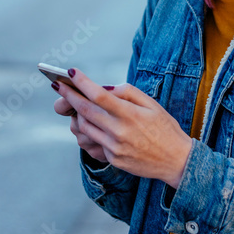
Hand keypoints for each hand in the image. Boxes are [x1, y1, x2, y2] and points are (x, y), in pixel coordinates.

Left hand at [54, 68, 192, 187]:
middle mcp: (120, 132)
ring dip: (76, 114)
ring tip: (73, 104)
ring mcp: (115, 148)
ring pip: (85, 127)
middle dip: (69, 96)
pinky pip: (94, 142)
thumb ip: (128, 92)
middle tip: (57, 86)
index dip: (82, 82)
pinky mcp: (113, 159)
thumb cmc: (165, 128)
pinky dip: (90, 131)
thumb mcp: (152, 104)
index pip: (99, 95)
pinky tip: (91, 123)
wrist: (176, 161)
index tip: (70, 72)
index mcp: (130, 114)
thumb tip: (105, 88)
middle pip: (86, 111)